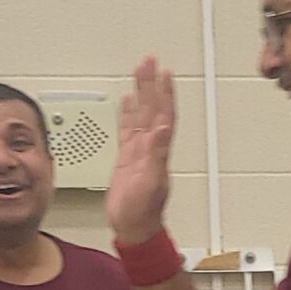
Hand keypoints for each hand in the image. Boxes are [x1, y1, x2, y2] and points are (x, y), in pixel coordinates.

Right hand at [107, 58, 176, 245]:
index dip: (164, 94)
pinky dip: (127, 114)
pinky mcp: (127, 159)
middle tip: (148, 61)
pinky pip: (127, 130)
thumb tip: (163, 128)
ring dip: (140, 94)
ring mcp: (139, 152)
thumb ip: (157, 154)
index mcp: (158, 150)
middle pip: (151, 109)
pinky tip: (126, 103)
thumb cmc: (143, 212)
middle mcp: (150, 147)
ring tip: (139, 72)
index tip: (163, 72)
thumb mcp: (151, 182)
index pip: (163, 114)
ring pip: (140, 115)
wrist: (133, 228)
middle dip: (150, 84)